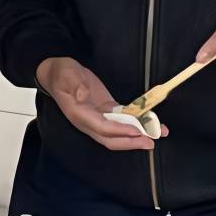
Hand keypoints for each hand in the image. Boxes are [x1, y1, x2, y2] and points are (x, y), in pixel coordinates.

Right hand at [36, 55, 157, 152]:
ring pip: (119, 134)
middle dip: (131, 142)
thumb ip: (74, 84)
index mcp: (79, 115)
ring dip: (138, 136)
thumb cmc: (61, 74)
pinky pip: (122, 122)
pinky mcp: (106, 111)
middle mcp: (89, 122)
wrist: (57, 74)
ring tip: (157, 134)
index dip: (119, 130)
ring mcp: (99, 118)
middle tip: (150, 141)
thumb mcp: (66, 74)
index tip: (136, 130)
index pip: (102, 128)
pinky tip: (150, 122)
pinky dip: (136, 124)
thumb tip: (82, 94)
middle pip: (111, 139)